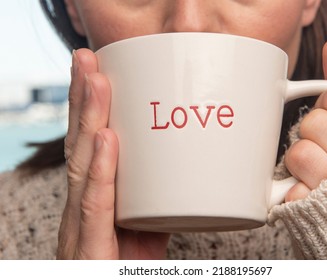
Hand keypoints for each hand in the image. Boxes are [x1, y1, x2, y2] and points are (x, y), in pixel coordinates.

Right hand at [58, 49, 169, 258]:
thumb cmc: (131, 264)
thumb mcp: (148, 223)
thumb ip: (162, 195)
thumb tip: (188, 168)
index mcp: (95, 195)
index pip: (88, 144)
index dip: (90, 107)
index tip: (98, 69)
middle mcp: (83, 205)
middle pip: (81, 145)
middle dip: (84, 99)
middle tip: (88, 58)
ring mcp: (82, 226)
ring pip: (82, 166)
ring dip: (90, 120)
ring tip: (96, 82)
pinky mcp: (91, 249)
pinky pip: (97, 206)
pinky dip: (101, 171)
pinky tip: (106, 140)